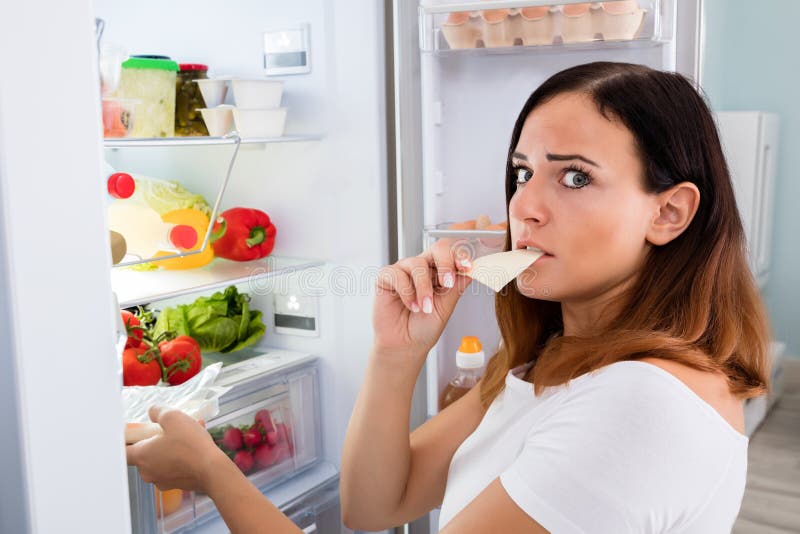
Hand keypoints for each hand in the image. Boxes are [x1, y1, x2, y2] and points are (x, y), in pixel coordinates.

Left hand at [126, 406, 226, 491]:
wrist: (212, 470)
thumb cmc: (191, 445)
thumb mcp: (173, 417)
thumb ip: (158, 412)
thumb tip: (153, 411)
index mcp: (142, 456)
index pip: (122, 451)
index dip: (126, 440)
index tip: (134, 432)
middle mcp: (147, 472)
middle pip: (144, 453)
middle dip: (156, 439)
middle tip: (169, 429)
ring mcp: (161, 480)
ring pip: (161, 458)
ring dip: (171, 446)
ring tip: (189, 433)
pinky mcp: (176, 484)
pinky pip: (173, 466)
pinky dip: (180, 456)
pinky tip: (195, 445)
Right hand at [373, 239, 472, 358]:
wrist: (405, 345)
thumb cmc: (424, 327)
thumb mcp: (446, 306)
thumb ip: (457, 286)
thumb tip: (473, 270)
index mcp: (439, 272)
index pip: (452, 254)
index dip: (460, 256)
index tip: (467, 267)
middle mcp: (423, 268)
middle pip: (437, 249)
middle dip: (446, 264)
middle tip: (447, 283)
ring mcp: (404, 270)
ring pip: (417, 264)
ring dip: (424, 288)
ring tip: (424, 307)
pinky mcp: (387, 277)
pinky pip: (397, 274)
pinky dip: (406, 292)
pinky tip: (411, 306)